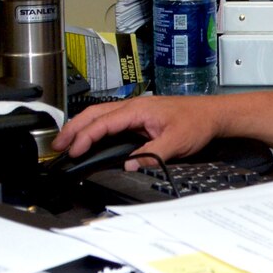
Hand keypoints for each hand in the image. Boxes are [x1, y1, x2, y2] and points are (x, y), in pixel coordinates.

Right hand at [54, 94, 222, 165]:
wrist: (214, 115)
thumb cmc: (198, 121)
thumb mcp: (177, 142)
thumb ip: (152, 154)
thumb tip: (129, 165)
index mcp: (138, 109)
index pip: (103, 123)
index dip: (85, 137)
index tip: (74, 151)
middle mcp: (134, 107)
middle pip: (94, 114)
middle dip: (73, 129)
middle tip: (58, 146)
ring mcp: (135, 112)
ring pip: (100, 116)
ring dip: (81, 128)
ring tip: (67, 143)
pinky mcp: (139, 118)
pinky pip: (110, 121)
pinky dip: (95, 129)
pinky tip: (90, 139)